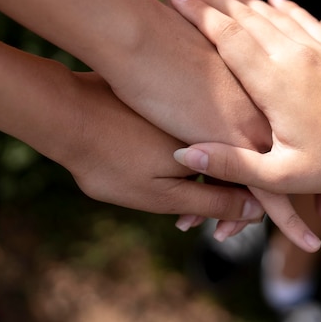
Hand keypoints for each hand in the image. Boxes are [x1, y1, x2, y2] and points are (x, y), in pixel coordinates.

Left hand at [59, 72, 268, 222]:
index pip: (253, 180)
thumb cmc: (111, 159)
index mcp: (219, 142)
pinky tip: (166, 163)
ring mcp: (200, 96)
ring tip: (172, 203)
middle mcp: (217, 114)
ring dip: (205, 175)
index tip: (222, 233)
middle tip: (189, 224)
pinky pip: (200, 122)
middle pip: (239, 160)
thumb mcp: (164, 194)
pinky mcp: (181, 87)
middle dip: (220, 196)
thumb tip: (253, 212)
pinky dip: (191, 148)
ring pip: (218, 142)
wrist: (67, 110)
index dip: (243, 212)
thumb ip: (212, 203)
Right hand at [167, 0, 320, 211]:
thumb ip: (231, 166)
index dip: (196, 13)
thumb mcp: (281, 176)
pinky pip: (301, 16)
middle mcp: (292, 56)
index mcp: (274, 82)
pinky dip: (280, 4)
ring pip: (270, 12)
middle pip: (244, 15)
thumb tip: (184, 153)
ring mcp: (315, 49)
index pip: (227, 34)